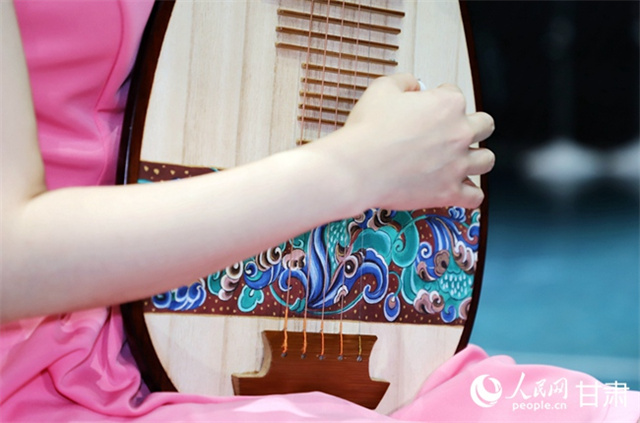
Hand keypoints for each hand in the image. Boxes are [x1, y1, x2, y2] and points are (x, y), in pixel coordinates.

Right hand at [325, 73, 494, 210]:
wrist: (357, 168)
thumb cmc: (368, 131)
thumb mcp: (381, 89)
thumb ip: (403, 81)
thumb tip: (412, 84)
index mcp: (447, 105)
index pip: (456, 95)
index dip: (442, 99)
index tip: (430, 107)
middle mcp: (459, 133)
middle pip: (484, 126)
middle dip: (472, 126)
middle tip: (453, 132)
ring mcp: (457, 165)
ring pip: (486, 160)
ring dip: (477, 158)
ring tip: (462, 160)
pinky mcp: (448, 192)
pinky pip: (475, 197)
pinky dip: (470, 194)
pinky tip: (460, 190)